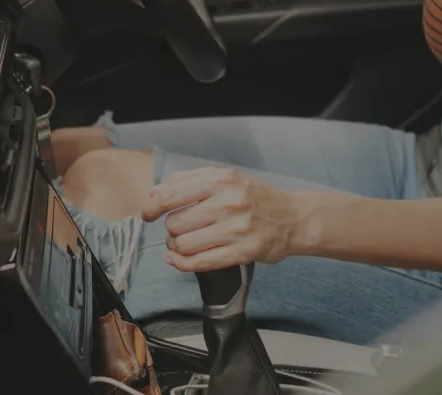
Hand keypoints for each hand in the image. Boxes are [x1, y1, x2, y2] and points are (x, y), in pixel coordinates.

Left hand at [142, 167, 301, 271]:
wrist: (294, 217)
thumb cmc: (255, 197)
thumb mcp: (226, 178)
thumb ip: (188, 181)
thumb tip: (153, 193)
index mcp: (222, 179)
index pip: (171, 194)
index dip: (151, 207)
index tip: (147, 214)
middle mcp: (229, 201)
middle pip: (175, 223)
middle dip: (171, 230)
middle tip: (178, 231)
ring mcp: (237, 228)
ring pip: (184, 244)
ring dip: (176, 248)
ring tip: (183, 243)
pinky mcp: (243, 252)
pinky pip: (200, 262)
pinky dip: (182, 264)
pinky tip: (179, 260)